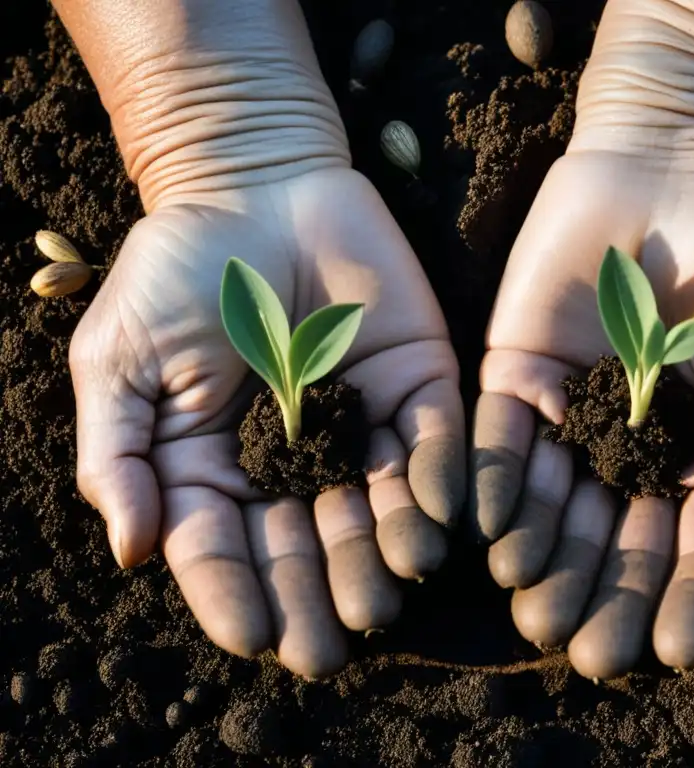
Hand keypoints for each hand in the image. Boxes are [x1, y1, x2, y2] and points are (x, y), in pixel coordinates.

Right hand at [70, 167, 464, 676]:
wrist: (254, 182)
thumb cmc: (176, 270)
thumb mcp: (120, 361)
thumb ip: (120, 455)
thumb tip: (130, 552)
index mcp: (219, 467)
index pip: (225, 548)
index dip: (235, 595)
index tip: (256, 637)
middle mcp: (297, 461)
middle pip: (309, 545)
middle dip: (320, 593)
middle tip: (331, 642)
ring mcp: (363, 425)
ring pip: (379, 508)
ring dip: (384, 554)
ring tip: (388, 590)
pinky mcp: (419, 385)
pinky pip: (435, 445)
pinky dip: (438, 483)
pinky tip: (435, 520)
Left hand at [471, 154, 693, 677]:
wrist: (679, 157)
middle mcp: (656, 449)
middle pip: (642, 539)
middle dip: (625, 597)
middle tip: (605, 654)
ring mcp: (584, 417)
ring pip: (568, 508)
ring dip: (554, 563)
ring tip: (540, 612)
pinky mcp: (522, 378)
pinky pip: (506, 443)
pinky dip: (499, 487)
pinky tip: (496, 535)